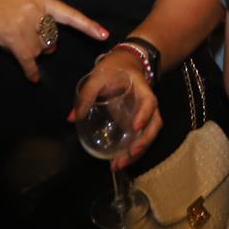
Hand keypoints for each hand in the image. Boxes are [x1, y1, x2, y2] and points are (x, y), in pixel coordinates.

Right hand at [0, 0, 108, 82]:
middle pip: (51, 38)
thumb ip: (38, 17)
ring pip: (38, 50)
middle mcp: (37, 11)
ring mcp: (25, 25)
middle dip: (43, 43)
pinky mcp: (13, 39)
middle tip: (24, 35)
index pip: (69, 14)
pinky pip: (28, 60)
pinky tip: (33, 77)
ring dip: (28, 51)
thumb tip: (48, 45)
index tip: (104, 36)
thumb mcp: (21, 1)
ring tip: (11, 37)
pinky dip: (30, 70)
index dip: (87, 26)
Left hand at [71, 50, 162, 167]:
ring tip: (118, 165)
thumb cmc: (113, 68)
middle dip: (143, 143)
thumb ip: (86, 95)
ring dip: (136, 152)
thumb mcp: (98, 77)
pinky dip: (131, 152)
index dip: (145, 115)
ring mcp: (144, 115)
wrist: (126, 63)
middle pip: (154, 125)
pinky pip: (139, 138)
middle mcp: (147, 105)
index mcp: (141, 90)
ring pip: (148, 135)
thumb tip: (73, 118)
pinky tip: (117, 162)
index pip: (149, 102)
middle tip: (127, 156)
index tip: (135, 128)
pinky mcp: (137, 122)